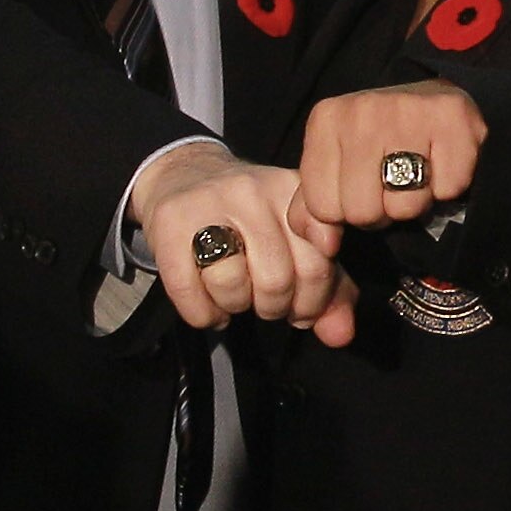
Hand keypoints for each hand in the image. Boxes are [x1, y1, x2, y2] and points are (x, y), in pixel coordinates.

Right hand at [131, 140, 356, 346]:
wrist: (185, 176)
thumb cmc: (251, 220)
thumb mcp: (297, 241)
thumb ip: (329, 288)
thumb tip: (340, 334)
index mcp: (296, 193)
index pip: (319, 262)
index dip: (313, 298)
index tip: (302, 304)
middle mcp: (256, 190)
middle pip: (275, 279)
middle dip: (274, 308)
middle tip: (266, 304)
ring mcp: (210, 202)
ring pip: (231, 284)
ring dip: (235, 307)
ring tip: (235, 297)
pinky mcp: (170, 220)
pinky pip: (187, 288)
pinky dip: (202, 313)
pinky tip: (209, 306)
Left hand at [295, 80, 485, 237]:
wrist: (439, 98)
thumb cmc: (382, 140)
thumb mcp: (335, 168)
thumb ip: (313, 210)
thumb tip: (325, 244)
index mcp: (327, 120)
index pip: (323, 207)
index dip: (347, 211)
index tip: (364, 187)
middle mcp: (363, 110)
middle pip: (363, 212)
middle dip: (383, 210)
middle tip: (395, 184)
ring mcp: (408, 110)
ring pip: (406, 207)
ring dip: (418, 201)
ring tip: (421, 174)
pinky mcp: (453, 118)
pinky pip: (448, 190)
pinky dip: (450, 187)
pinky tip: (445, 163)